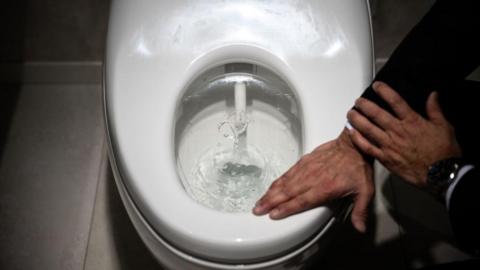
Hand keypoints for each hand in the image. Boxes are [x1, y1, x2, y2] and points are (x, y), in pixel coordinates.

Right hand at [253, 129, 373, 232]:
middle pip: (287, 192)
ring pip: (285, 183)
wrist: (353, 143)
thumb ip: (361, 210)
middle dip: (270, 202)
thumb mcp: (365, 190)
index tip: (273, 214)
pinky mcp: (304, 161)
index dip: (286, 208)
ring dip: (270, 193)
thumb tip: (360, 228)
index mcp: (325, 187)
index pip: (302, 201)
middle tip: (257, 210)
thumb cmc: (358, 166)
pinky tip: (271, 187)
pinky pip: (288, 173)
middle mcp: (312, 178)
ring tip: (259, 201)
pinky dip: (278, 181)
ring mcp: (307, 169)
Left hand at [347, 81, 461, 186]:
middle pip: (376, 114)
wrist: (442, 174)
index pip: (395, 101)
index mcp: (412, 122)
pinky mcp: (385, 158)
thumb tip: (432, 95)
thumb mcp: (444, 126)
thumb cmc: (444, 152)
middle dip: (365, 105)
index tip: (376, 85)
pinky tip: (351, 133)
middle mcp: (398, 131)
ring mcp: (389, 145)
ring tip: (350, 113)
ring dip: (357, 120)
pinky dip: (358, 139)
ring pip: (368, 129)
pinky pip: (367, 147)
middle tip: (358, 101)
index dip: (384, 91)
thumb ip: (435, 109)